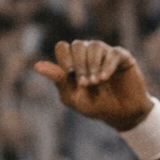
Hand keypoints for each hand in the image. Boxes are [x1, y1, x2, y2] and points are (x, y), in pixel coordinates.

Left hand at [34, 39, 153, 130]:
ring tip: (96, 82)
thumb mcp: (72, 96)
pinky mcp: (123, 58)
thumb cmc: (95, 105)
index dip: (65, 58)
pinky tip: (104, 78)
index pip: (63, 47)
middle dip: (79, 64)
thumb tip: (36, 66)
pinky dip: (107, 65)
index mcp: (74, 61)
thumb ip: (58, 80)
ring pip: (95, 46)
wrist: (121, 114)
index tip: (69, 74)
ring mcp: (106, 54)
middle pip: (78, 45)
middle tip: (84, 83)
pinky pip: (113, 53)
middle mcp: (89, 54)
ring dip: (93, 65)